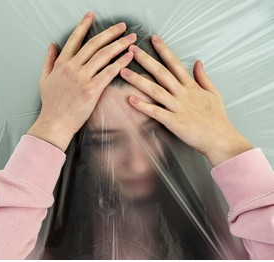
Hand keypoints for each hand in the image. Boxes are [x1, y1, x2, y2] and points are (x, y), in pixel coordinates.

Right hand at [27, 12, 134, 150]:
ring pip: (104, 55)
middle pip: (94, 44)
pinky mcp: (91, 90)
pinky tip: (129, 55)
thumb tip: (52, 44)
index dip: (84, 25)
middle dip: (110, 32)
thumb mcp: (44, 79)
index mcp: (61, 64)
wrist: (54, 123)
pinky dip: (121, 61)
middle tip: (122, 26)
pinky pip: (109, 71)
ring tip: (131, 38)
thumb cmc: (50, 104)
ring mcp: (82, 78)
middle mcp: (72, 68)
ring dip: (120, 44)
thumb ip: (49, 60)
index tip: (92, 15)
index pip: (74, 39)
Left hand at [120, 35, 251, 166]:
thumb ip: (203, 78)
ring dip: (138, 80)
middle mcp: (183, 94)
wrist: (221, 139)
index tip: (153, 38)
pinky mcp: (174, 122)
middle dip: (145, 60)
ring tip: (123, 71)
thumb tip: (198, 62)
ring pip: (155, 90)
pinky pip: (156, 112)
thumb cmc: (217, 119)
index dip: (163, 50)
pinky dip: (143, 106)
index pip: (175, 63)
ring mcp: (178, 107)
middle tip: (131, 49)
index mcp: (191, 86)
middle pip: (161, 73)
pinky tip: (130, 99)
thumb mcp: (214, 94)